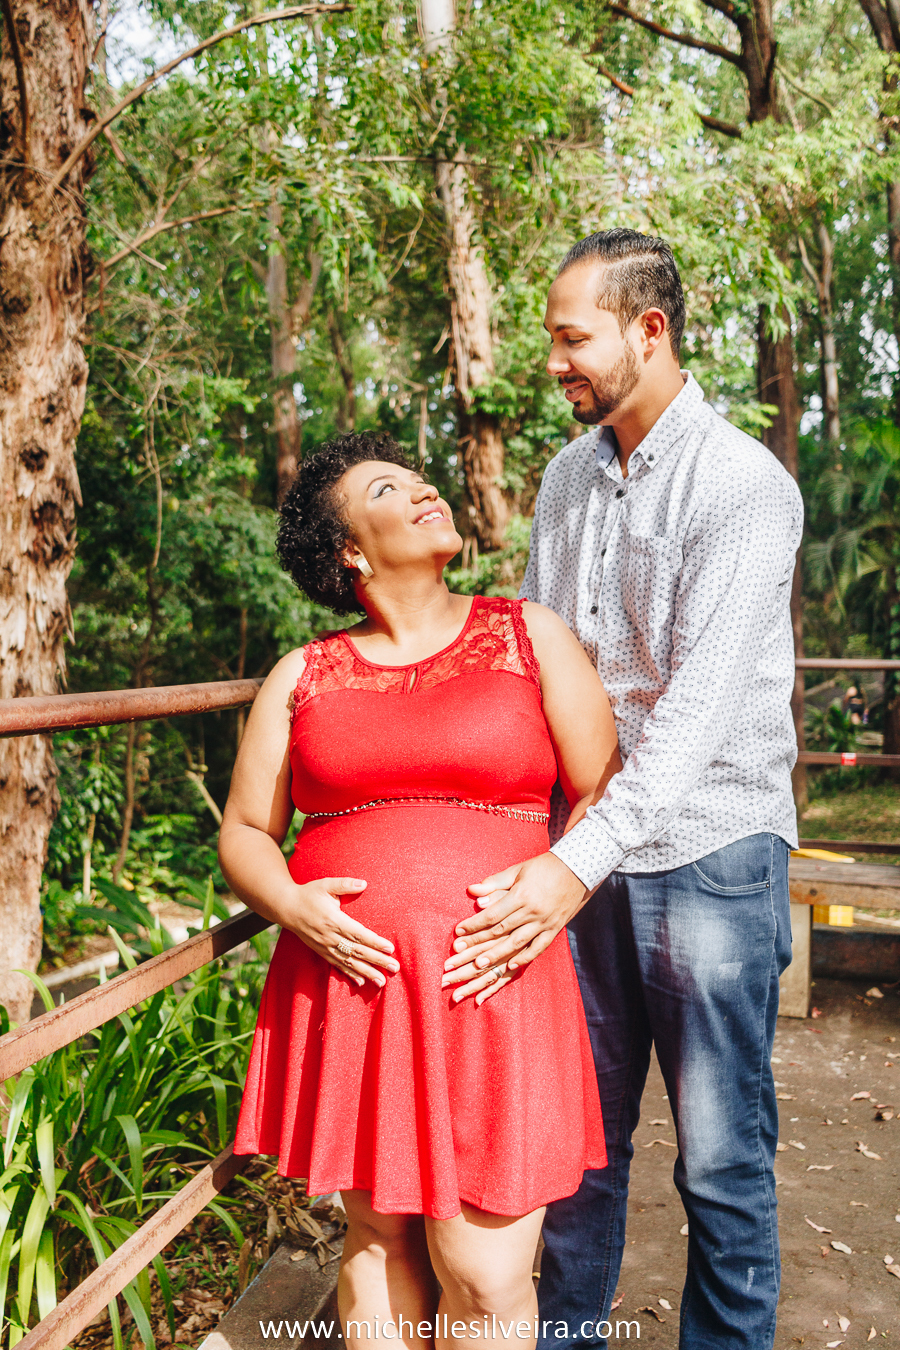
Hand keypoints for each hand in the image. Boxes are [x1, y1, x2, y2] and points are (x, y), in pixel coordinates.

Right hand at [283, 878, 399, 987]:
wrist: (286, 908)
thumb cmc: (308, 894)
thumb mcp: (325, 885)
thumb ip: (345, 884)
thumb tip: (364, 883)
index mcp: (333, 920)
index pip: (358, 934)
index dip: (375, 942)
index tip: (390, 949)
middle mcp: (330, 937)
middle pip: (358, 951)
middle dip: (377, 960)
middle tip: (395, 968)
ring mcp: (325, 946)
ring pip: (349, 962)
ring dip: (366, 972)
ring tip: (382, 982)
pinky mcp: (321, 951)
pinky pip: (337, 965)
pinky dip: (349, 974)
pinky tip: (361, 982)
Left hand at [441, 853, 587, 1002]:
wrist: (578, 869)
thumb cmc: (544, 867)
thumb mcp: (518, 870)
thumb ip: (495, 883)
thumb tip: (472, 891)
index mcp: (521, 895)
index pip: (492, 914)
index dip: (474, 924)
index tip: (458, 932)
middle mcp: (532, 911)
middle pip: (501, 930)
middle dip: (479, 942)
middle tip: (460, 953)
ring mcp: (545, 922)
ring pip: (518, 942)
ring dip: (498, 954)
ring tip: (481, 964)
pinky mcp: (555, 929)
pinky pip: (539, 947)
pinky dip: (525, 957)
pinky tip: (511, 966)